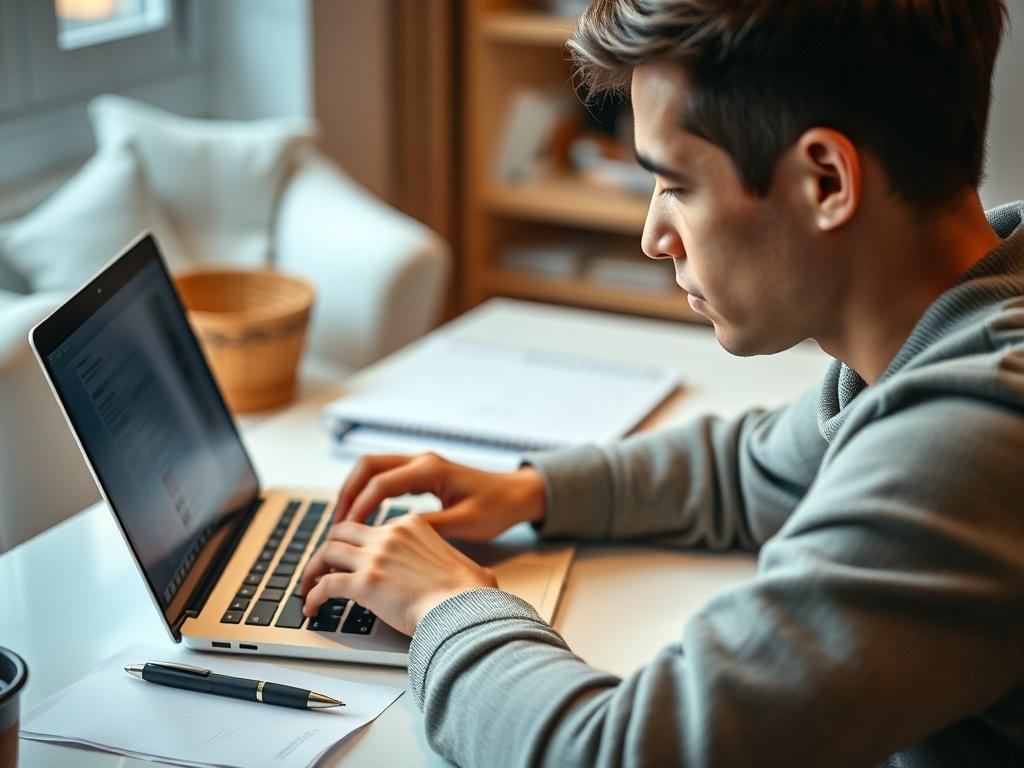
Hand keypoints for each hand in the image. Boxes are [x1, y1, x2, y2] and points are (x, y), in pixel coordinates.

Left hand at [299, 514, 497, 634]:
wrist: (464, 607)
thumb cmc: (469, 592)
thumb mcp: (467, 565)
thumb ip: (461, 565)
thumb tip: (481, 576)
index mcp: (410, 526)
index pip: (372, 528)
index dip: (357, 543)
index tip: (352, 557)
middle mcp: (389, 536)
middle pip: (342, 531)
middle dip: (328, 548)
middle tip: (322, 566)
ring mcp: (375, 557)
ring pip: (327, 552)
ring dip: (313, 569)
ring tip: (308, 586)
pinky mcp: (364, 583)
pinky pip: (326, 584)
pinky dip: (314, 595)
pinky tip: (312, 608)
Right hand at [335, 452, 546, 540]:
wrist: (517, 495)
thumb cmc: (496, 507)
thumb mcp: (465, 523)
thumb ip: (429, 528)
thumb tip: (393, 537)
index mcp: (429, 469)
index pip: (380, 483)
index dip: (359, 507)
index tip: (346, 531)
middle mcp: (421, 461)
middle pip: (368, 466)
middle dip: (348, 493)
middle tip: (337, 523)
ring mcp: (420, 465)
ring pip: (373, 469)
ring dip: (355, 491)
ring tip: (344, 522)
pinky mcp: (422, 473)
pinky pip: (385, 477)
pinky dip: (369, 493)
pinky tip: (365, 518)